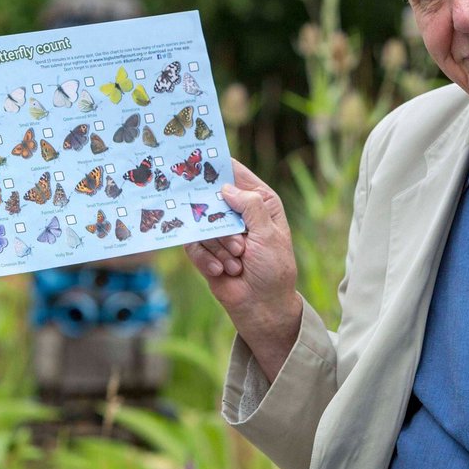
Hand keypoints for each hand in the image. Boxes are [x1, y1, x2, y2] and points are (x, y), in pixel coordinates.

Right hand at [185, 160, 301, 380]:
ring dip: (219, 246)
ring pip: (202, 224)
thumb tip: (225, 188)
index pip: (236, 174)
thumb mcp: (268, 234)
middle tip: (237, 243)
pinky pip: (194, 246)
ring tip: (237, 262)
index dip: (219, 165)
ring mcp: (219, 232)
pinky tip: (223, 270)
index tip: (201, 161)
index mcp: (259, 202)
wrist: (262, 306)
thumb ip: (250, 206)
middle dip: (219, 220)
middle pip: (212, 197)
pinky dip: (208, 259)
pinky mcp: (205, 251)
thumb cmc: (274, 268)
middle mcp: (237, 213)